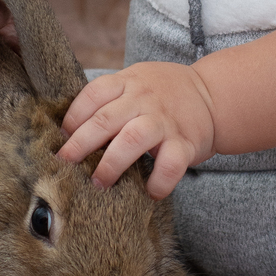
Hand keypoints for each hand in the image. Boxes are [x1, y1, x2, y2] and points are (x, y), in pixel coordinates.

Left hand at [58, 62, 216, 197]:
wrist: (214, 96)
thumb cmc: (164, 93)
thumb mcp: (136, 82)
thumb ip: (110, 99)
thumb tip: (69, 130)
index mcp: (128, 82)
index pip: (93, 95)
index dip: (73, 117)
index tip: (61, 138)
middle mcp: (145, 99)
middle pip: (105, 120)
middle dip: (80, 145)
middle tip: (64, 166)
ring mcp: (165, 121)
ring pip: (132, 140)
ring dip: (111, 164)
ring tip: (98, 183)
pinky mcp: (185, 143)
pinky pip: (169, 165)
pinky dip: (157, 182)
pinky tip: (148, 193)